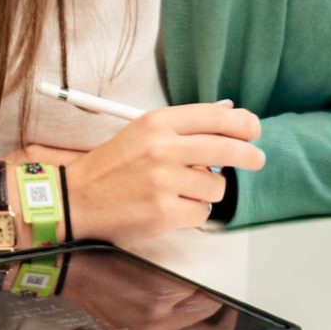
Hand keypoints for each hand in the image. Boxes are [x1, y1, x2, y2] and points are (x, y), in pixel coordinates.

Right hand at [23, 102, 263, 242]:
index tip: (253, 128)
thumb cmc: (111, 165)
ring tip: (181, 189)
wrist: (76, 197)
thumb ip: (183, 126)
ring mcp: (164, 182)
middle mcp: (162, 149)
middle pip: (228, 149)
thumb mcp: (141, 132)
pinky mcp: (165, 212)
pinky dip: (191, 211)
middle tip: (255, 159)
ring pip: (217, 186)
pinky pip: (203, 212)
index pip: (214, 117)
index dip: (243, 123)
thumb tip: (230, 116)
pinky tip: (169, 205)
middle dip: (249, 155)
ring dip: (206, 190)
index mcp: (155, 123)